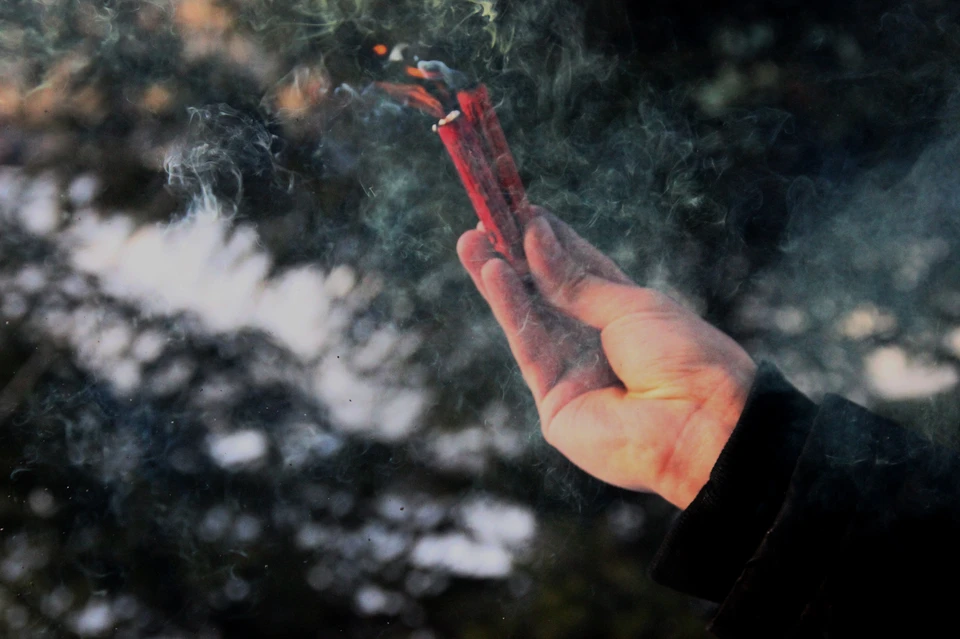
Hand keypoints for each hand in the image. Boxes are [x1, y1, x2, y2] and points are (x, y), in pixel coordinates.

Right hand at [457, 208, 756, 508]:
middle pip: (546, 293)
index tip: (521, 209)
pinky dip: (510, 309)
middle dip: (514, 257)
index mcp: (627, 315)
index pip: (579, 269)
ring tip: (470, 241)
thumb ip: (576, 282)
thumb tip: (536, 242)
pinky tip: (493, 274)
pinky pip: (528, 347)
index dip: (550, 240)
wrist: (699, 424)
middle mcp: (597, 342)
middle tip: (482, 221)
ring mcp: (574, 373)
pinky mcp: (554, 401)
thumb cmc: (681, 355)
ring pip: (529, 318)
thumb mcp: (630, 305)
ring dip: (499, 279)